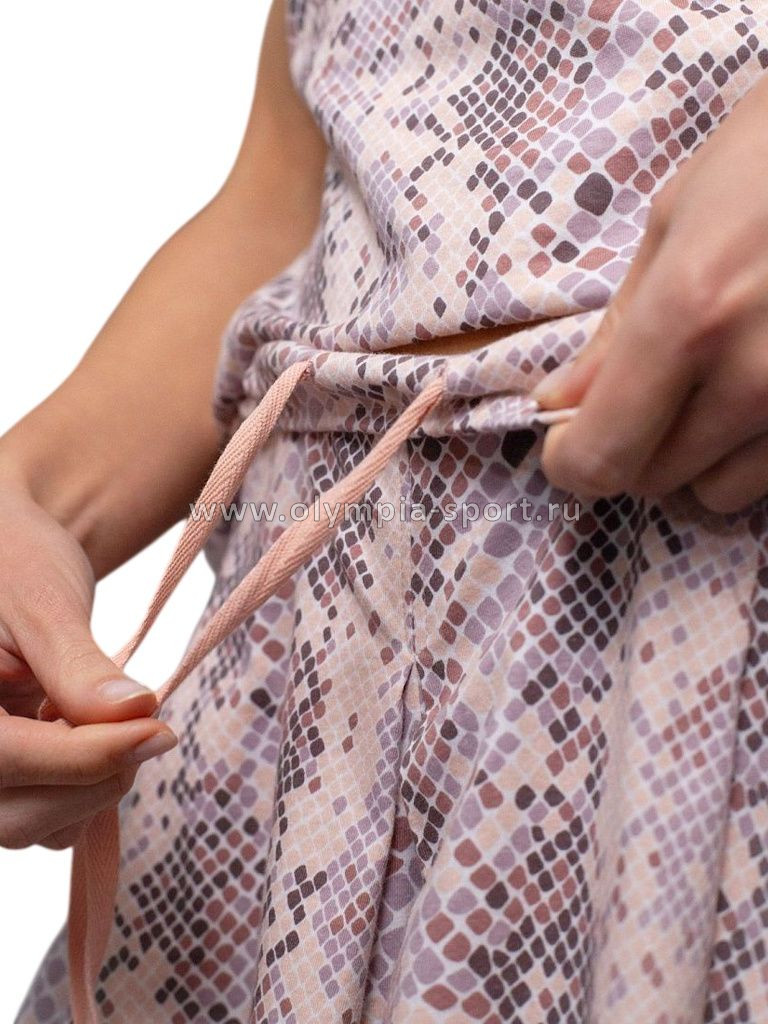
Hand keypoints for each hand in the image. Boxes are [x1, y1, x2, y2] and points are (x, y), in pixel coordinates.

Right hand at [0, 482, 175, 849]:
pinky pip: (44, 820)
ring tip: (109, 720)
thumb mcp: (45, 605)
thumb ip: (81, 668)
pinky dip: (84, 793)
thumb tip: (136, 714)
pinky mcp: (2, 781)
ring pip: (34, 828)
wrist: (7, 556)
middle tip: (146, 725)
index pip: (10, 760)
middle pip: (18, 816)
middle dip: (96, 778)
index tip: (157, 731)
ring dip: (93, 790)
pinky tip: (91, 736)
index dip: (90, 755)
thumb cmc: (14, 562)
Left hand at [532, 75, 767, 513]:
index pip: (603, 454)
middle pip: (654, 478)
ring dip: (696, 455)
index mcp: (689, 317)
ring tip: (714, 383)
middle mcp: (755, 378)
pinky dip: (751, 449)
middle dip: (630, 445)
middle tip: (643, 392)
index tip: (565, 441)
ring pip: (718, 491)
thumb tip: (559, 403)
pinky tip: (759, 387)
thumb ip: (614, 331)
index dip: (571, 462)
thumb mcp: (673, 225)